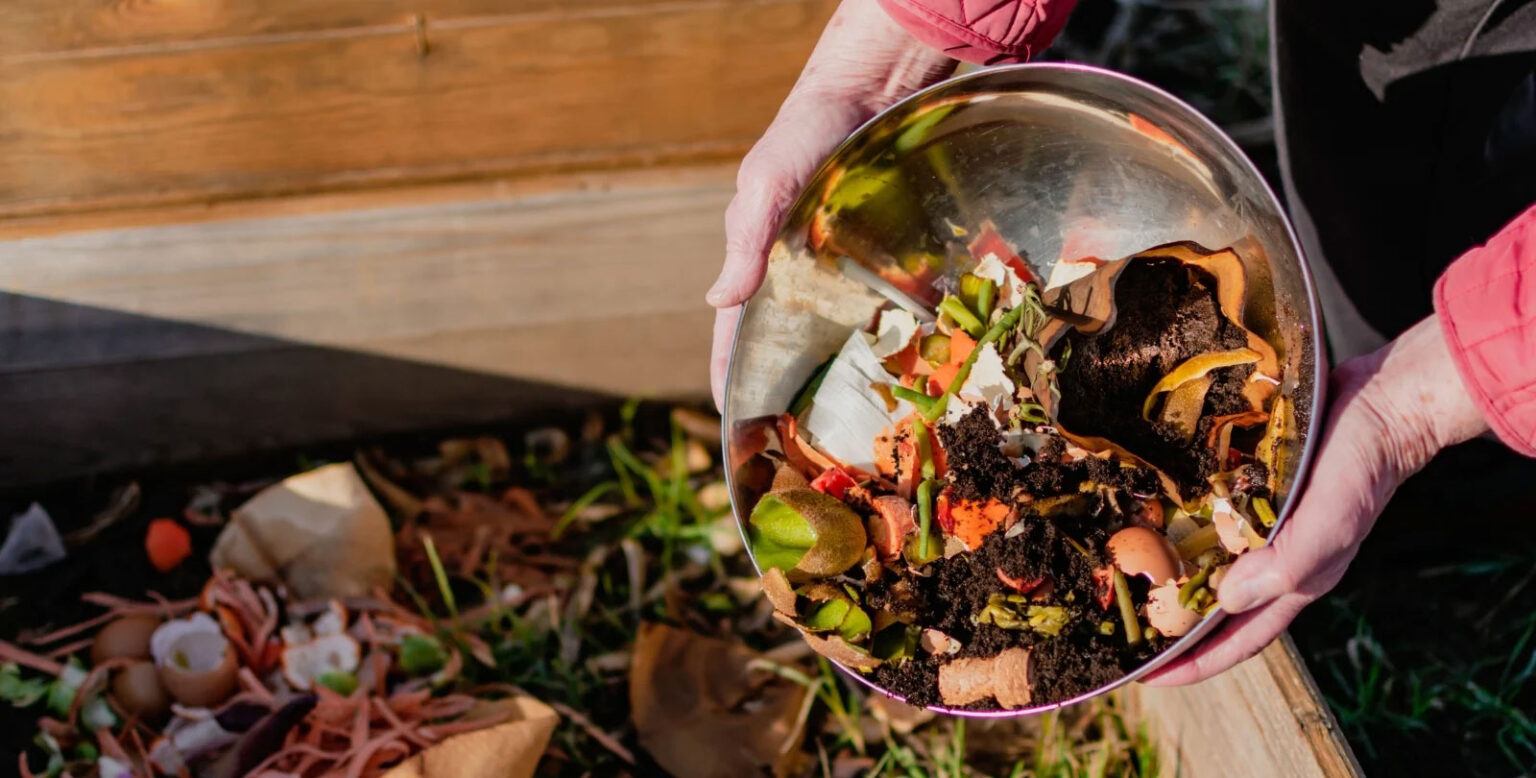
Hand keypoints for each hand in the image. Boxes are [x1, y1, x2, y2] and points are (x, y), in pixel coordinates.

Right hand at [707, 0, 955, 408]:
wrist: (869, 94)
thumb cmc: (803, 137)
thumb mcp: (764, 186)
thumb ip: (744, 242)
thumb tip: (714, 300)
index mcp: (762, 268)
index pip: (738, 336)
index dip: (733, 377)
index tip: (736, 424)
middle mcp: (803, 278)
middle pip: (791, 346)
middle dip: (792, 391)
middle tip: (801, 447)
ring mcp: (845, 273)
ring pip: (841, 336)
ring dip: (846, 378)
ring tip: (857, 429)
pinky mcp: (886, 261)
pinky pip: (888, 310)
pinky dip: (894, 343)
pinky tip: (910, 375)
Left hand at [1146, 316, 1489, 685]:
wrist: (1382, 400)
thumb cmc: (1361, 468)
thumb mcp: (1329, 523)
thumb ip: (1285, 565)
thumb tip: (1226, 600)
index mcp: (1293, 581)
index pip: (1236, 638)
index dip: (1193, 663)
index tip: (1146, 678)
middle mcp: (1274, 558)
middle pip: (1213, 604)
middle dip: (1171, 621)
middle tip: (1120, 628)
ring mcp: (1264, 523)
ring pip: (1207, 559)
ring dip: (1168, 569)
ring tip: (1121, 576)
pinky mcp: (1256, 488)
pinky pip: (1210, 515)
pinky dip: (1179, 521)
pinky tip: (1147, 516)